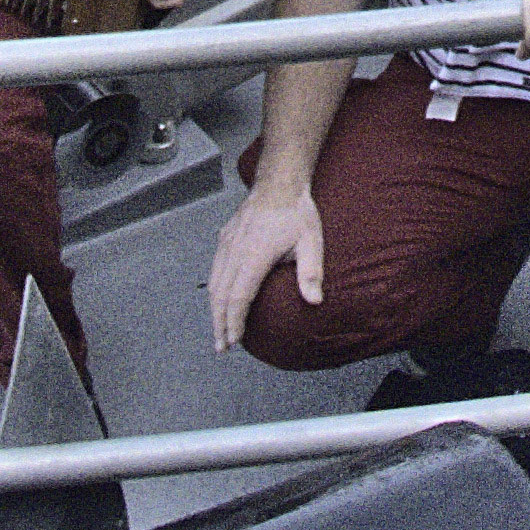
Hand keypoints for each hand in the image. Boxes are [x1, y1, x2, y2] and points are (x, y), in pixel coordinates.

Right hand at [207, 191, 322, 349]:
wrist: (279, 182)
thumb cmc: (295, 211)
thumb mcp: (311, 241)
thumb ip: (311, 272)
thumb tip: (315, 300)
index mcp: (254, 253)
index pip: (238, 296)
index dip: (234, 321)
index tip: (234, 340)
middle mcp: (235, 250)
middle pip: (220, 295)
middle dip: (220, 324)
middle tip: (223, 347)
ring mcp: (227, 244)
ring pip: (214, 284)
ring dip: (215, 311)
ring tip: (220, 332)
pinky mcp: (224, 240)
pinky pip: (215, 270)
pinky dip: (215, 292)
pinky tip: (220, 303)